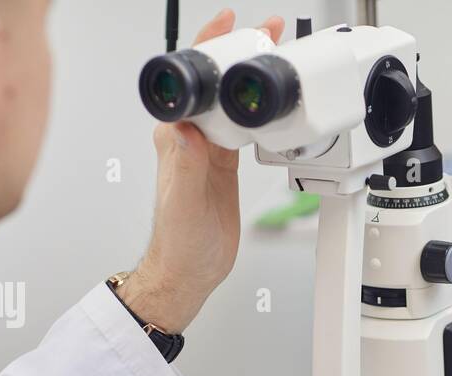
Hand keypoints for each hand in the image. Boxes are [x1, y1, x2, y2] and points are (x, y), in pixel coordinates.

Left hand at [117, 9, 285, 333]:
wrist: (188, 272)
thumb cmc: (178, 244)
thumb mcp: (184, 203)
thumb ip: (185, 165)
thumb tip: (187, 127)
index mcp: (177, 139)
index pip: (191, 82)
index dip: (209, 47)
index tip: (229, 26)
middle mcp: (191, 139)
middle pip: (214, 84)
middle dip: (237, 51)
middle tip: (267, 32)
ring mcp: (209, 150)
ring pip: (229, 102)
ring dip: (248, 77)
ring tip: (274, 54)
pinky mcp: (224, 165)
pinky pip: (241, 128)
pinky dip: (257, 110)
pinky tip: (272, 106)